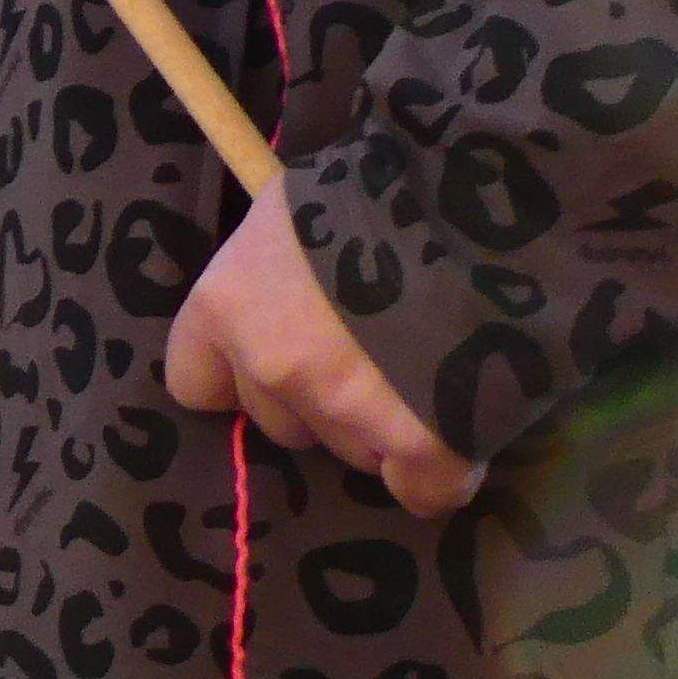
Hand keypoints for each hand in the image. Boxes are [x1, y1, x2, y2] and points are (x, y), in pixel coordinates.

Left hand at [163, 182, 481, 515]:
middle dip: (326, 403)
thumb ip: (280, 275)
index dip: (244, 380)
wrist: (479, 202)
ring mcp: (341, 407)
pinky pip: (424, 489)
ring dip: (386, 430)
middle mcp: (270, 364)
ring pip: (353, 453)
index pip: (198, 384)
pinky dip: (447, 471)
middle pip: (284, 423)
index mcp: (228, 305)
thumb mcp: (296, 214)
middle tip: (378, 353)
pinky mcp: (419, 444)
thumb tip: (296, 303)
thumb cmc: (380, 189)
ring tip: (432, 367)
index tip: (287, 364)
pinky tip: (471, 424)